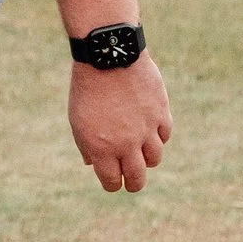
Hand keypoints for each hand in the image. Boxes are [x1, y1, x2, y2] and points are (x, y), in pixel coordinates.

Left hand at [69, 53, 173, 193]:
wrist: (108, 57)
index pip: (112, 181)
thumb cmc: (88, 88)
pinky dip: (159, 137)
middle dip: (134, 183)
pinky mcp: (160, 113)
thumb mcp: (78, 119)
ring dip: (148, 160)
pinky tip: (151, 133)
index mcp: (102, 148)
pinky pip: (164, 135)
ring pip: (155, 159)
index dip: (113, 184)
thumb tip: (92, 164)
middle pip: (137, 177)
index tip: (114, 182)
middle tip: (133, 182)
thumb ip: (86, 145)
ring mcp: (146, 129)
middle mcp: (126, 144)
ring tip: (142, 156)